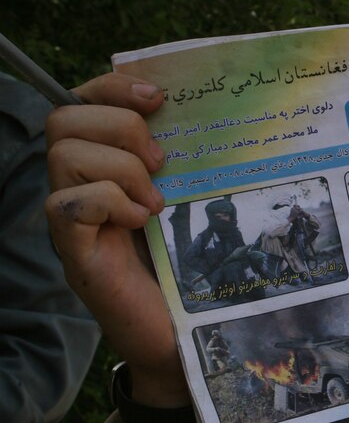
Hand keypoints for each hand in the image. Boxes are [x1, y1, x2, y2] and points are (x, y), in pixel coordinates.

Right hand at [45, 73, 183, 404]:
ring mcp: (71, 220)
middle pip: (63, 119)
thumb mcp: (192, 199)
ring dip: (120, 168)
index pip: (84, 101)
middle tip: (161, 163)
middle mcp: (78, 185)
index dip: (113, 87)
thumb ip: (186, 159)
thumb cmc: (190, 265)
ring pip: (63, 155)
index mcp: (105, 164)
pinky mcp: (74, 254)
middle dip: (121, 127)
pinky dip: (110, 203)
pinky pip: (67, 204)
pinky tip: (142, 222)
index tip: (159, 97)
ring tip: (156, 200)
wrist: (184, 335)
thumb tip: (211, 109)